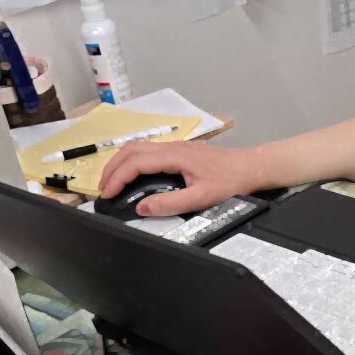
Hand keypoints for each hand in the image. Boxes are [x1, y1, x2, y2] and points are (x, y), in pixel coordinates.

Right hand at [98, 140, 264, 216]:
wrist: (251, 167)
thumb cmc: (231, 181)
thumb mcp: (201, 198)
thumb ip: (170, 203)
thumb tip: (142, 208)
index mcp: (174, 155)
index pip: (135, 163)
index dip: (117, 178)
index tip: (107, 194)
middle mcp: (172, 146)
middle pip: (131, 150)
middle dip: (112, 168)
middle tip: (102, 189)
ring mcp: (176, 146)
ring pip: (138, 147)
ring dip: (121, 162)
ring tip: (112, 181)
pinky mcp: (180, 150)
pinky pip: (148, 150)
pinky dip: (133, 160)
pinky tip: (133, 173)